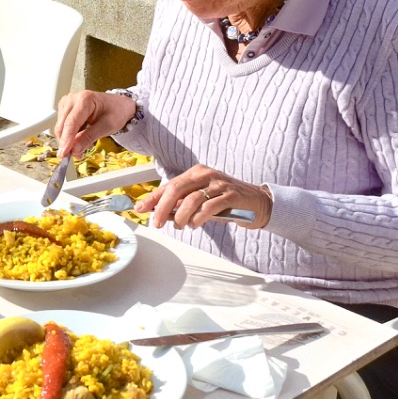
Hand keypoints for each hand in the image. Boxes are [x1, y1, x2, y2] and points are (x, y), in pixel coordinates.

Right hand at [52, 90, 134, 158]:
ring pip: (60, 127)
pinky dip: (69, 135)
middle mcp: (73, 98)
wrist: (119, 105)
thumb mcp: (107, 126)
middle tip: (77, 155)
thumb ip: (89, 137)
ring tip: (84, 144)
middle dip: (67, 143)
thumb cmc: (116, 112)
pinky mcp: (65, 108)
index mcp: (85, 99)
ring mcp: (67, 102)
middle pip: (62, 125)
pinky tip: (81, 136)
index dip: (66, 139)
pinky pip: (62, 125)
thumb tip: (74, 149)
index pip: (71, 122)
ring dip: (68, 140)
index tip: (64, 153)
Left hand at [138, 164, 271, 229]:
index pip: (170, 185)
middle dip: (162, 207)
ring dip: (181, 216)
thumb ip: (183, 204)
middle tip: (156, 222)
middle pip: (177, 189)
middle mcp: (206, 174)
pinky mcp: (232, 195)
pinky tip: (195, 224)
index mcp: (196, 172)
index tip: (140, 208)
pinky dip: (199, 217)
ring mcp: (219, 183)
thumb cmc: (226, 201)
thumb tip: (161, 213)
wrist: (257, 202)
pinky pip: (210, 206)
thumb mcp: (201, 200)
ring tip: (180, 226)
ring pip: (192, 198)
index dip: (153, 197)